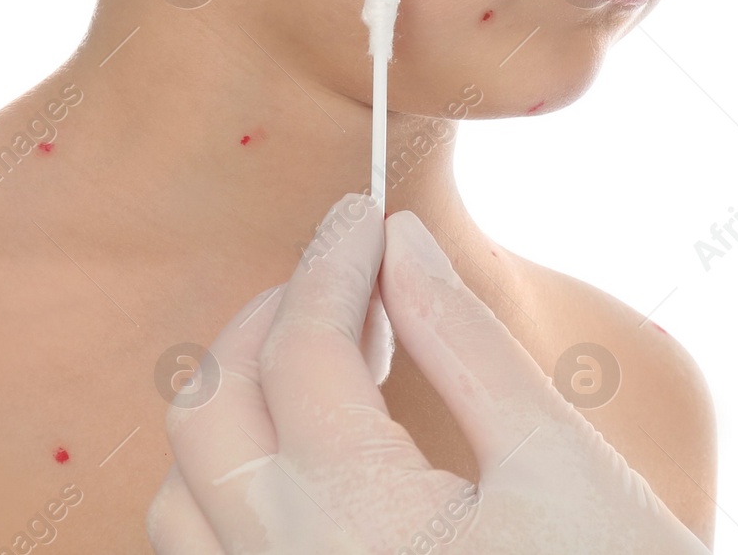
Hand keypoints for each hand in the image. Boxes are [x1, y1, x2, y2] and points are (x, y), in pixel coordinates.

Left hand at [146, 191, 708, 553]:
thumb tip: (400, 240)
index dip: (332, 262)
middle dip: (267, 321)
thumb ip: (462, 340)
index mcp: (352, 524)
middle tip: (346, 280)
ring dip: (236, 408)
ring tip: (327, 362)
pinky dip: (227, 489)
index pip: (302, 349)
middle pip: (209, 413)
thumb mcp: (556, 460)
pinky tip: (308, 460)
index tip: (368, 213)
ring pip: (181, 499)